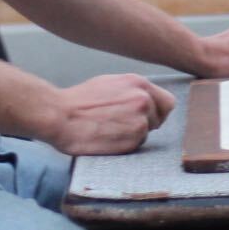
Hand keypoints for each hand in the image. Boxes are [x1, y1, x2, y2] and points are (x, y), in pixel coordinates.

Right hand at [42, 73, 175, 155]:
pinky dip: (125, 145)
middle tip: (123, 124)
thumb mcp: (111, 83)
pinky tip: (107, 138)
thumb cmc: (80, 100)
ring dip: (133, 135)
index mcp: (140, 84)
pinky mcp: (131, 141)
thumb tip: (148, 100)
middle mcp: (144, 101)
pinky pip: (136, 146)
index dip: (158, 110)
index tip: (148, 115)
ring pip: (147, 133)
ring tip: (110, 130)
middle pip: (159, 119)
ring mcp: (139, 122)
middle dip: (146, 123)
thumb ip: (133, 90)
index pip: (167, 102)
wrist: (60, 116)